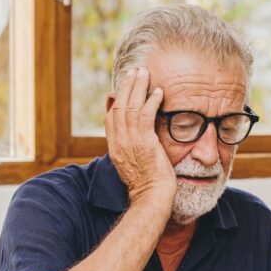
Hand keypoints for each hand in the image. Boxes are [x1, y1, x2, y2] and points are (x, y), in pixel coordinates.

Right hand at [105, 67, 176, 207]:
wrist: (151, 198)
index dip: (117, 101)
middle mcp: (119, 142)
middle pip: (118, 107)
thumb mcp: (135, 165)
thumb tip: (138, 139)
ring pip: (130, 106)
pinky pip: (146, 114)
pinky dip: (152, 101)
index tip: (124, 88)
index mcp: (115, 148)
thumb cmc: (148, 186)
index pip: (111, 118)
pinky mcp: (143, 141)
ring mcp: (129, 141)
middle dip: (127, 87)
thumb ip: (134, 149)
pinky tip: (159, 92)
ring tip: (145, 73)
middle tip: (134, 72)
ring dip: (138, 87)